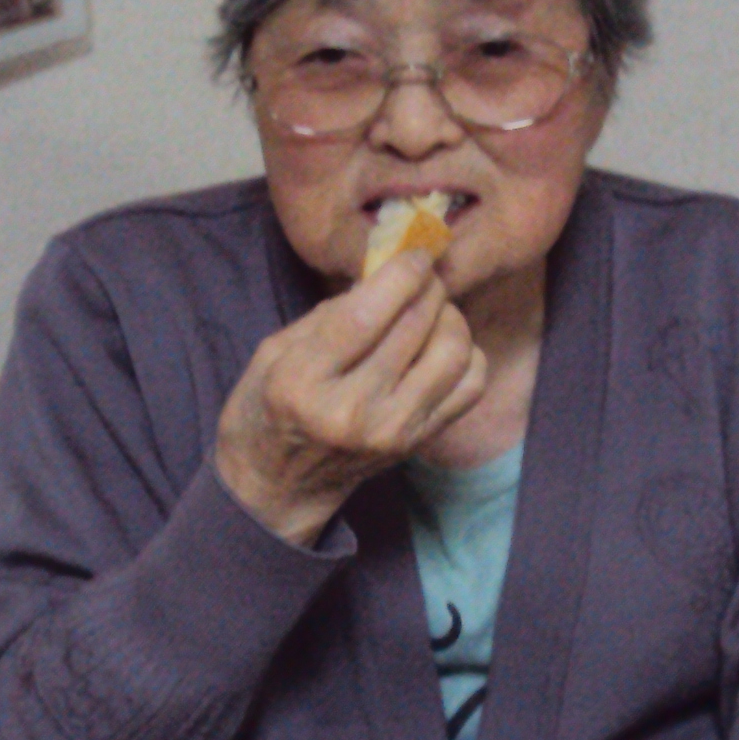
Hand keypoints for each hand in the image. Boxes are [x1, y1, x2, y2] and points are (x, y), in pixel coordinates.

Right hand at [213, 249, 487, 544]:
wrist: (278, 486)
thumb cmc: (268, 407)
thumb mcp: (275, 350)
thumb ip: (331, 313)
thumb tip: (389, 273)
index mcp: (303, 381)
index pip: (367, 314)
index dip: (402, 273)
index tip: (415, 254)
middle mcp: (353, 410)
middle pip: (415, 325)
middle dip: (427, 286)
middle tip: (420, 275)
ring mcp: (393, 431)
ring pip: (453, 351)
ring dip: (449, 317)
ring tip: (430, 311)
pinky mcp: (419, 442)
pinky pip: (470, 384)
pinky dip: (466, 354)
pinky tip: (440, 347)